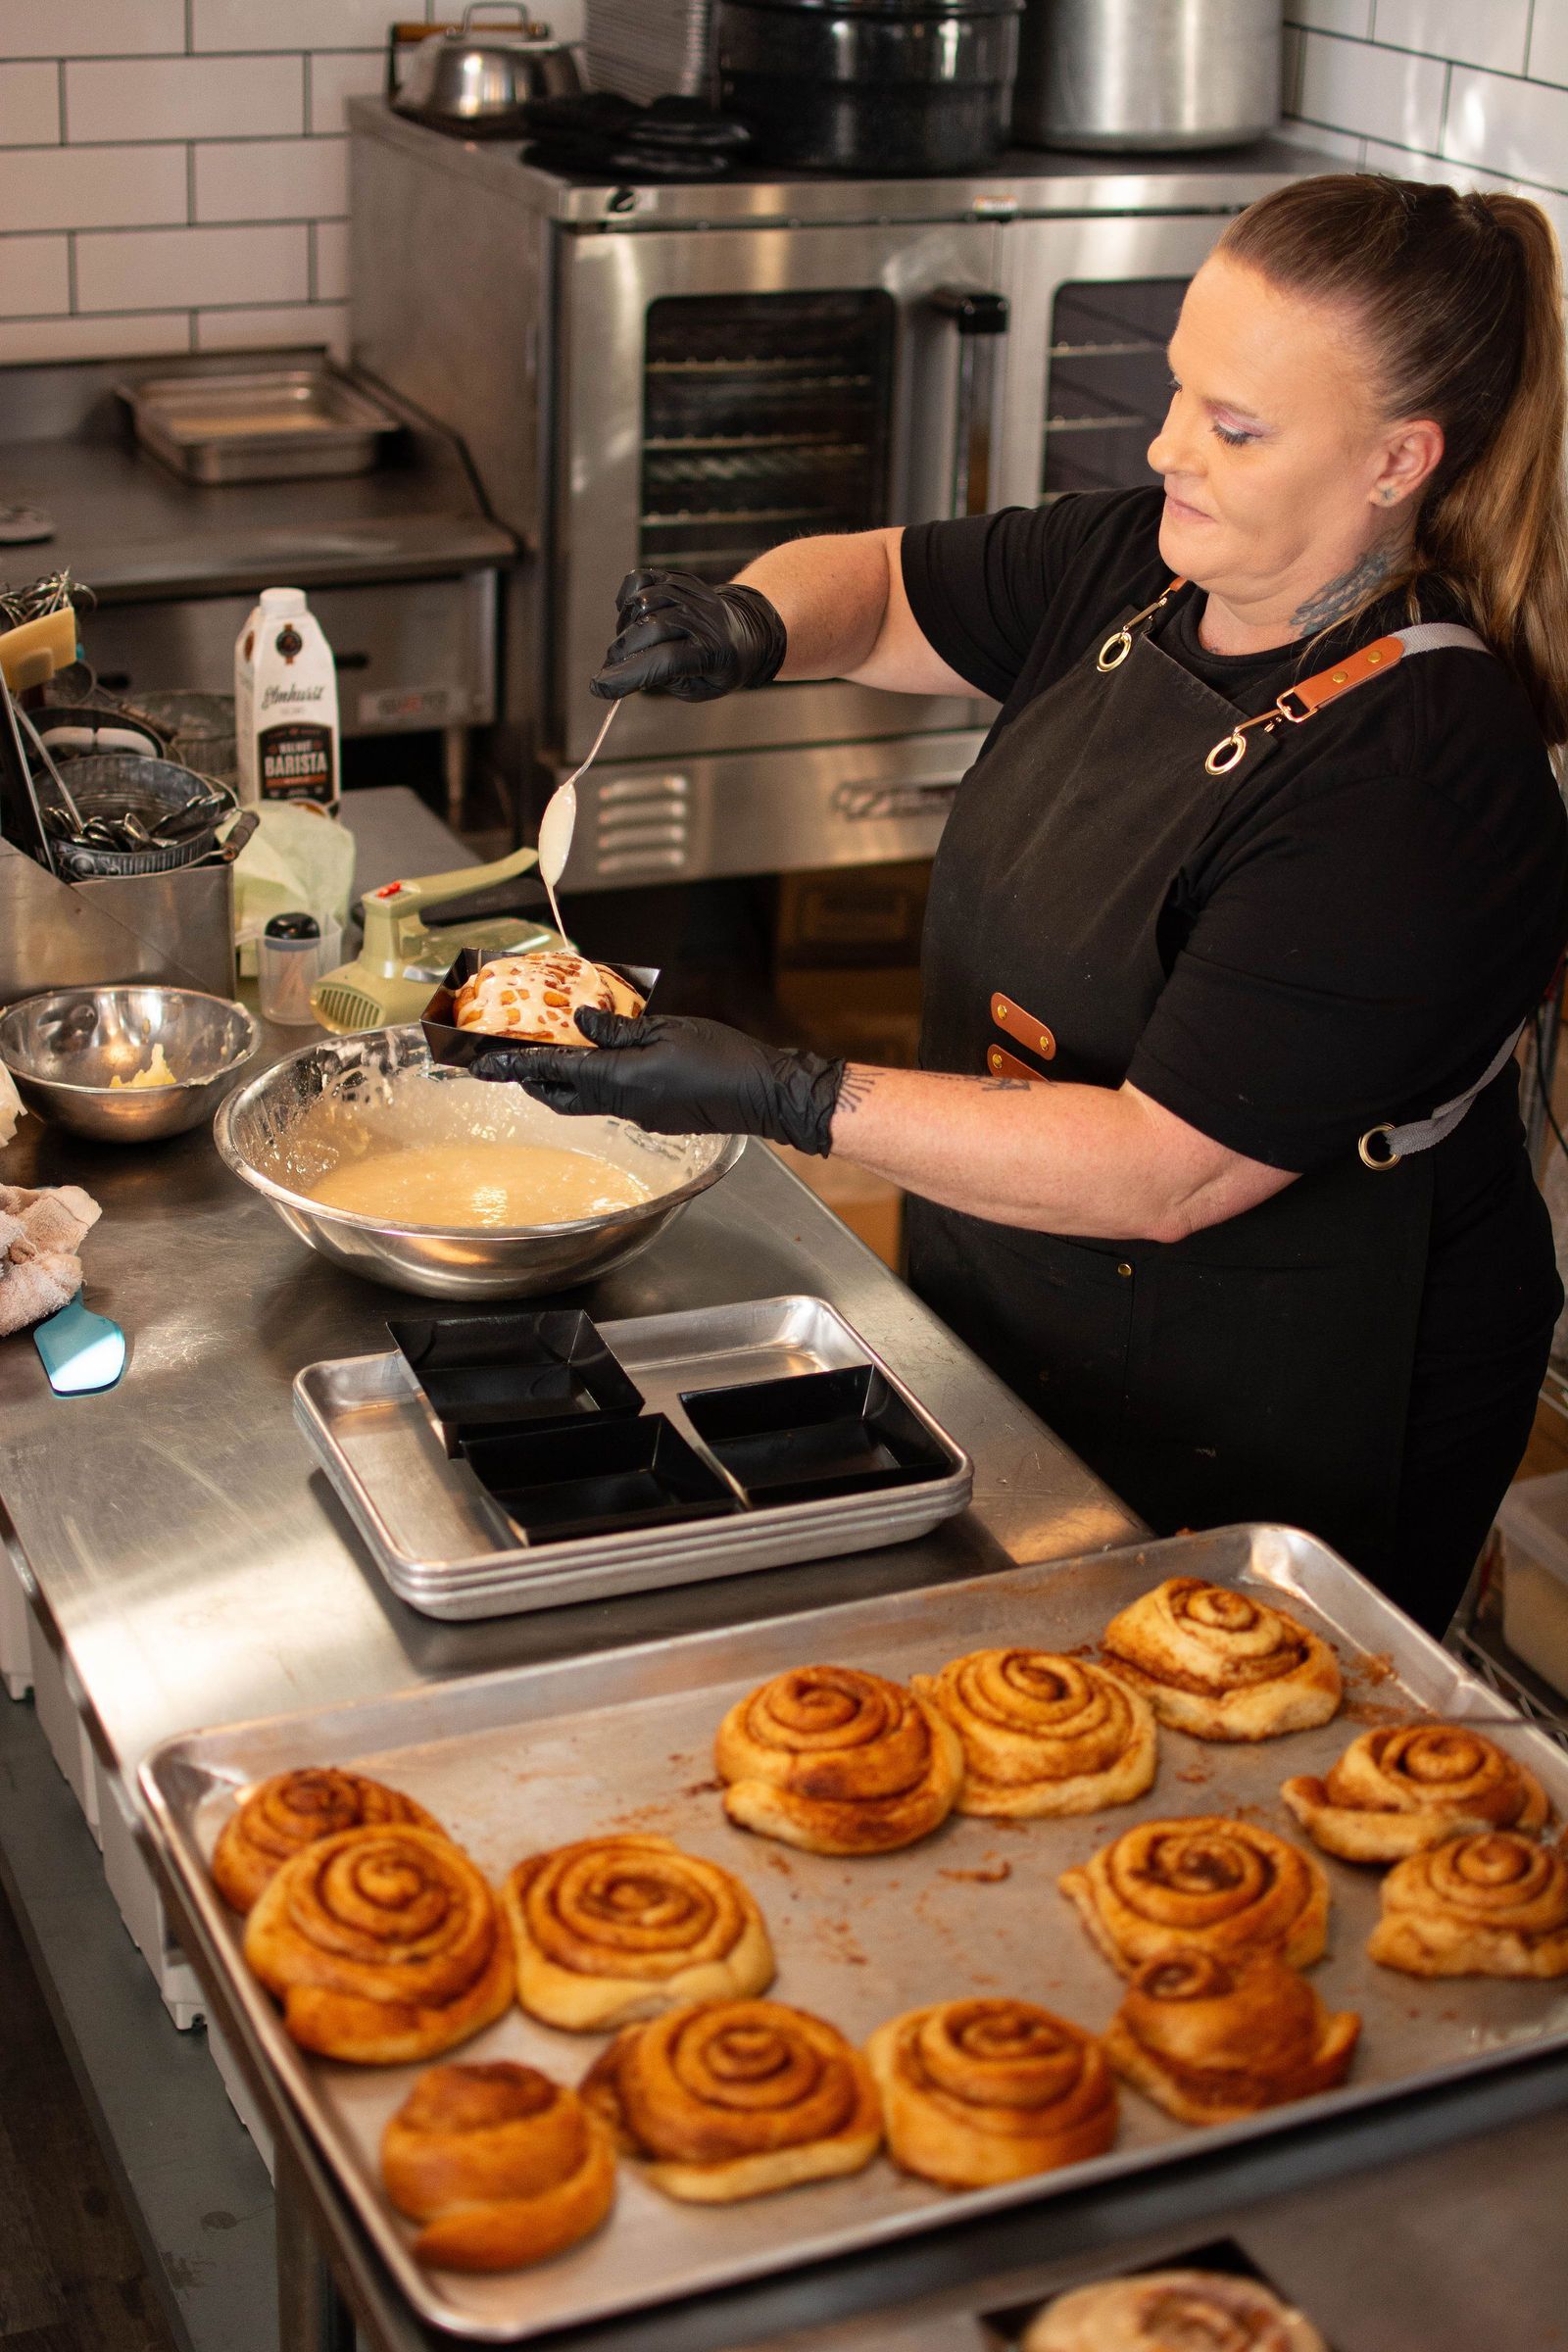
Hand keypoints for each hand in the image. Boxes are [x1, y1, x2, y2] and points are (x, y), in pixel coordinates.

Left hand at [472, 1009, 843, 1156]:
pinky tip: (605, 1064)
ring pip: (587, 1102)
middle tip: (510, 1064)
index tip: (485, 1064)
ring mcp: (640, 1116)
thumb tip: (580, 1022)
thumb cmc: (722, 1057)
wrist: (764, 1094)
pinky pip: (614, 1101)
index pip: (556, 1071)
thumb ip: (619, 1028)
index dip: (517, 1066)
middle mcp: (624, 1105)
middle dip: (533, 1082)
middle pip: (563, 1098)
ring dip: (565, 1083)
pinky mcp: (657, 1118)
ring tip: (551, 1059)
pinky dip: (597, 1084)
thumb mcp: (667, 1029)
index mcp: (621, 1079)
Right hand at [589, 570, 786, 702]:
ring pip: (641, 604)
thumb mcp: (699, 688)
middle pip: (649, 629)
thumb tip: (624, 671)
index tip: (600, 687)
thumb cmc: (718, 666)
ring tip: (632, 646)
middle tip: (614, 670)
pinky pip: (640, 580)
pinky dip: (627, 598)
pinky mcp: (676, 578)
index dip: (627, 676)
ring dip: (625, 629)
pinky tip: (631, 616)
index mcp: (712, 651)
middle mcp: (702, 617)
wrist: (744, 630)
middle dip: (622, 654)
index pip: (664, 661)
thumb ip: (664, 679)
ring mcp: (689, 593)